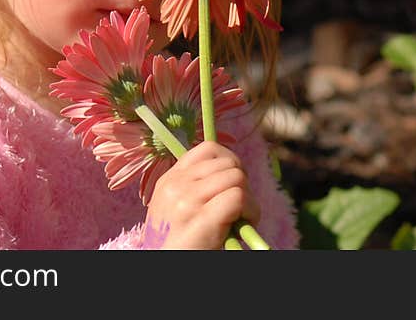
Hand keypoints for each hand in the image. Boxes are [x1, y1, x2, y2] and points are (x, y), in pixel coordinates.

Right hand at [144, 140, 260, 249]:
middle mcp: (175, 186)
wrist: (164, 266)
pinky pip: (239, 197)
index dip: (229, 162)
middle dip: (241, 183)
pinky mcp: (202, 219)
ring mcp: (186, 201)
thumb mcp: (176, 208)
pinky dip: (251, 211)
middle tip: (238, 206)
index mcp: (169, 180)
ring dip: (248, 199)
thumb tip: (233, 170)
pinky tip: (244, 224)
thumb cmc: (178, 243)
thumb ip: (195, 187)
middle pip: (228, 163)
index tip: (233, 183)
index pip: (208, 149)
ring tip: (241, 217)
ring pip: (236, 177)